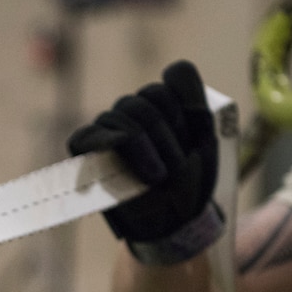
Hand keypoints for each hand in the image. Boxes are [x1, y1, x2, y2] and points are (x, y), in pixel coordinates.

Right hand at [66, 60, 222, 264]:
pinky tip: (117, 148)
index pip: (175, 79)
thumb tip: (174, 68)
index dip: (187, 109)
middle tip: (174, 170)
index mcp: (166, 104)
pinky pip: (87, 135)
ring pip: (125, 114)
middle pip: (151, 97)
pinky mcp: (86, 151)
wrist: (173, 223)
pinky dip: (103, 139)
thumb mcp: (205, 142)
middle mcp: (136, 110)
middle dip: (167, 135)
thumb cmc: (189, 184)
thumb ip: (195, 102)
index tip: (194, 142)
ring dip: (146, 146)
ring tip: (156, 177)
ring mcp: (110, 128)